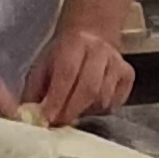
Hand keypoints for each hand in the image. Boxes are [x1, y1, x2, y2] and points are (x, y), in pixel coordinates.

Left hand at [14, 22, 136, 127]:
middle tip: (58, 123)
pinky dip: (101, 110)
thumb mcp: (42, 65)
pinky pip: (115, 102)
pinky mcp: (128, 75)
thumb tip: (29, 118)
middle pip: (89, 88)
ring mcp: (117, 62)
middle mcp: (99, 50)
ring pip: (103, 98)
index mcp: (75, 43)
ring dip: (85, 111)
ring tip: (72, 110)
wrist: (90, 34)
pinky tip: (90, 105)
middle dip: (71, 110)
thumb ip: (35, 91)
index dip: (57, 99)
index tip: (47, 118)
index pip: (67, 73)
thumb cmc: (62, 55)